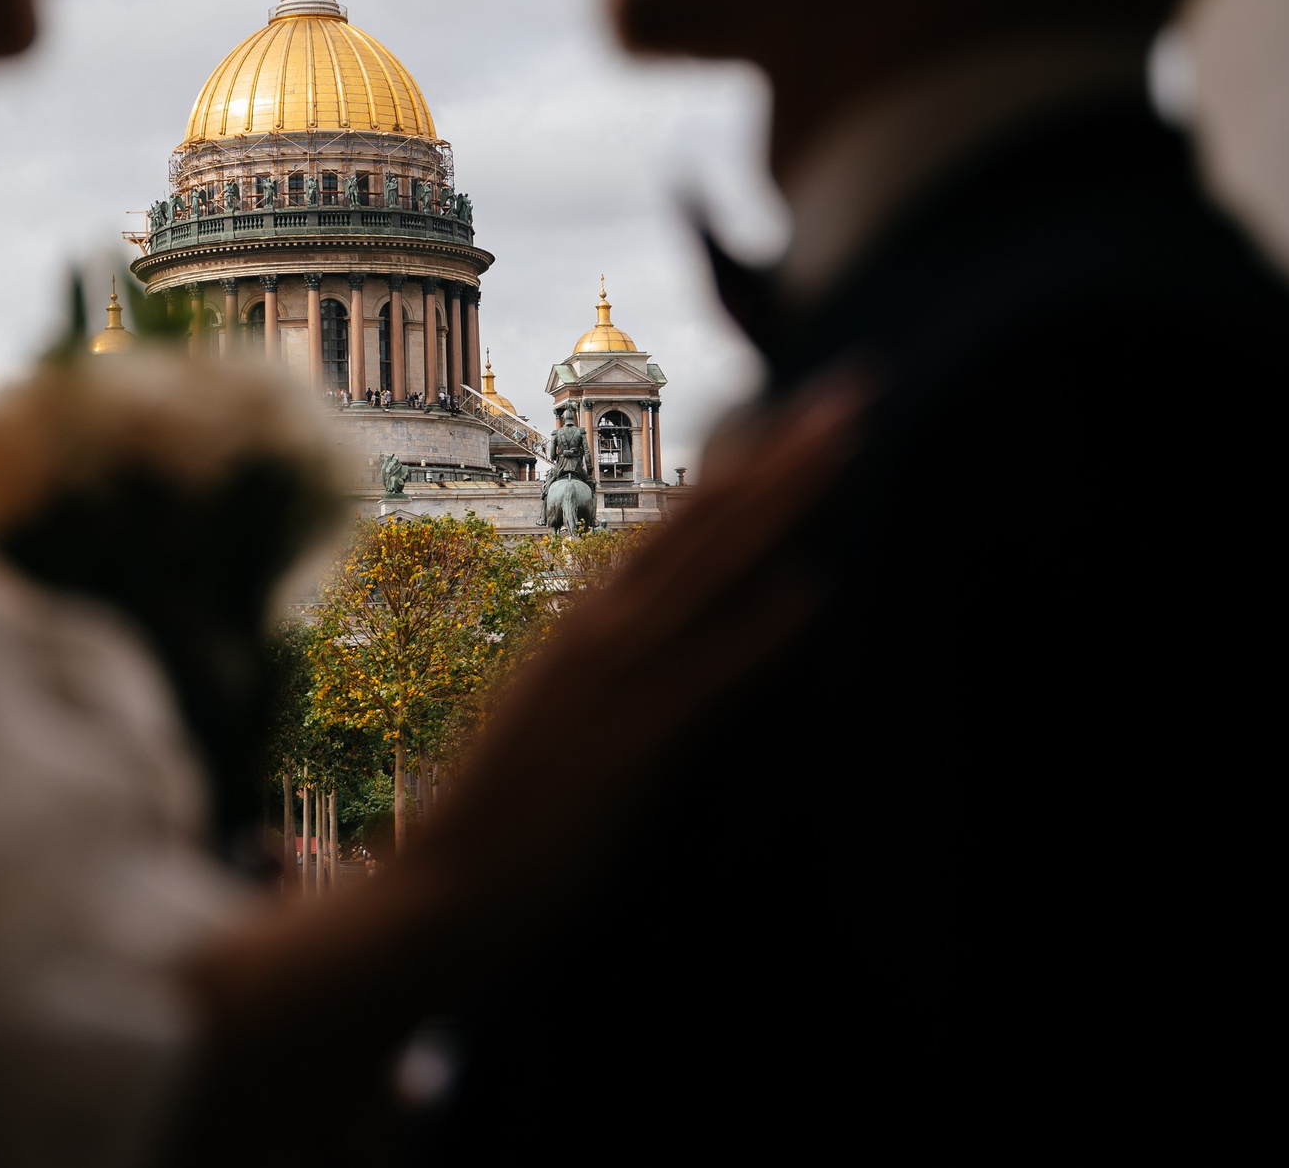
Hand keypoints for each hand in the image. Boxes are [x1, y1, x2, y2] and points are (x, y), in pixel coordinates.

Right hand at [169, 369, 867, 1159]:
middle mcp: (598, 632)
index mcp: (584, 626)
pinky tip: (809, 586)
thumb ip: (612, 678)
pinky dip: (757, 627)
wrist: (442, 896)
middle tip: (847, 393)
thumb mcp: (562, 726)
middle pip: (704, 522)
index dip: (742, 470)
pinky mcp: (629, 741)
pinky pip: (706, 672)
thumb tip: (675, 644)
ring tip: (839, 442)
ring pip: (708, 566)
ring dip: (780, 501)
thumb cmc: (502, 826)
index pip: (677, 528)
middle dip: (781, 456)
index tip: (799, 420)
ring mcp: (612, 679)